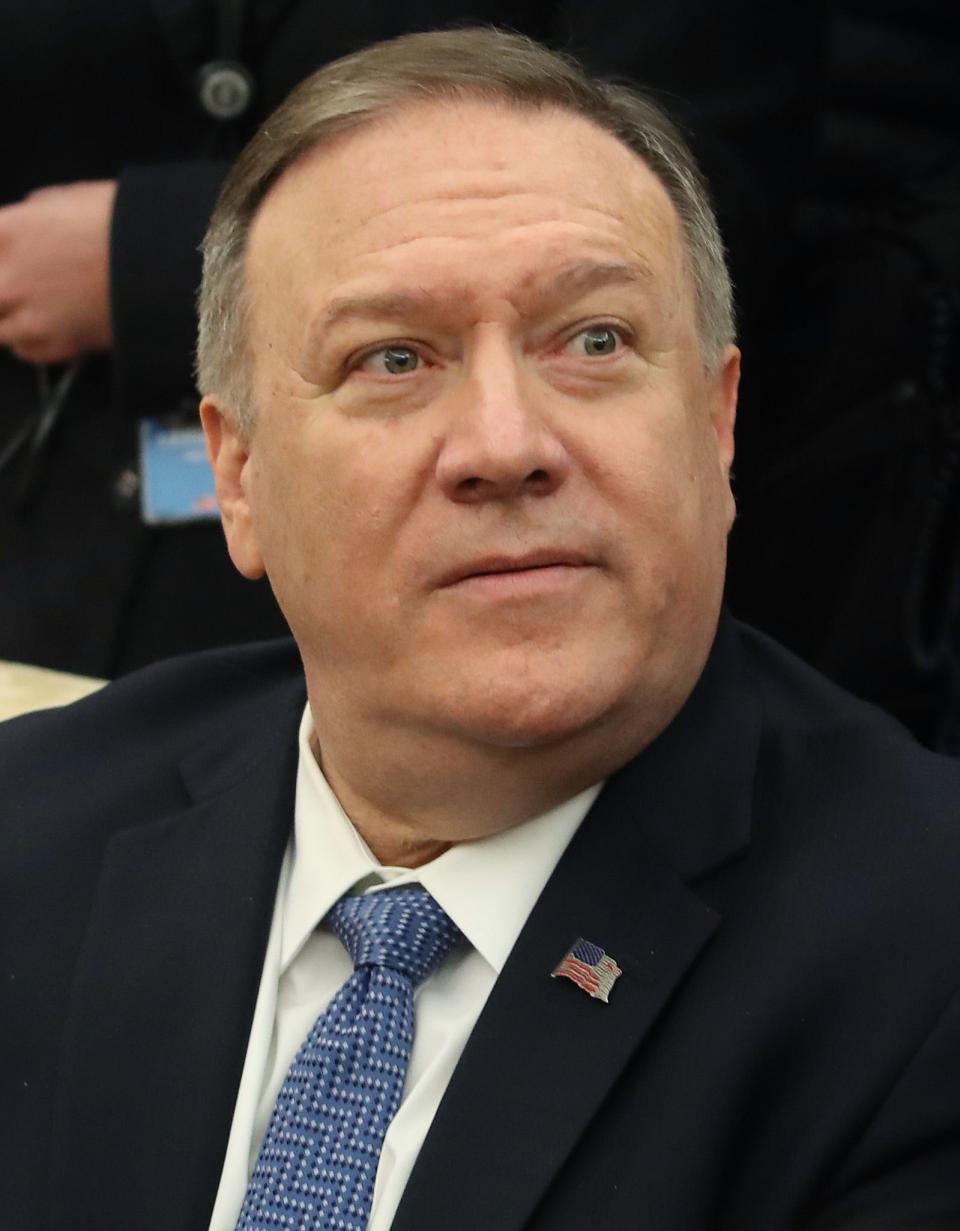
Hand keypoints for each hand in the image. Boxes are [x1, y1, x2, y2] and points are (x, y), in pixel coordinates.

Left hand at [0, 180, 116, 364]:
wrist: (163, 267)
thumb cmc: (124, 224)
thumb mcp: (68, 198)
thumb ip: (32, 214)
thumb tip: (24, 224)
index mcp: (8, 231)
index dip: (1, 255)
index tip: (8, 260)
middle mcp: (9, 277)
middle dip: (3, 291)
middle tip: (20, 287)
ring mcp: (31, 317)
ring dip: (10, 318)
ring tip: (34, 309)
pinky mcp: (58, 347)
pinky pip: (24, 351)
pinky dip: (29, 342)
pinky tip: (46, 327)